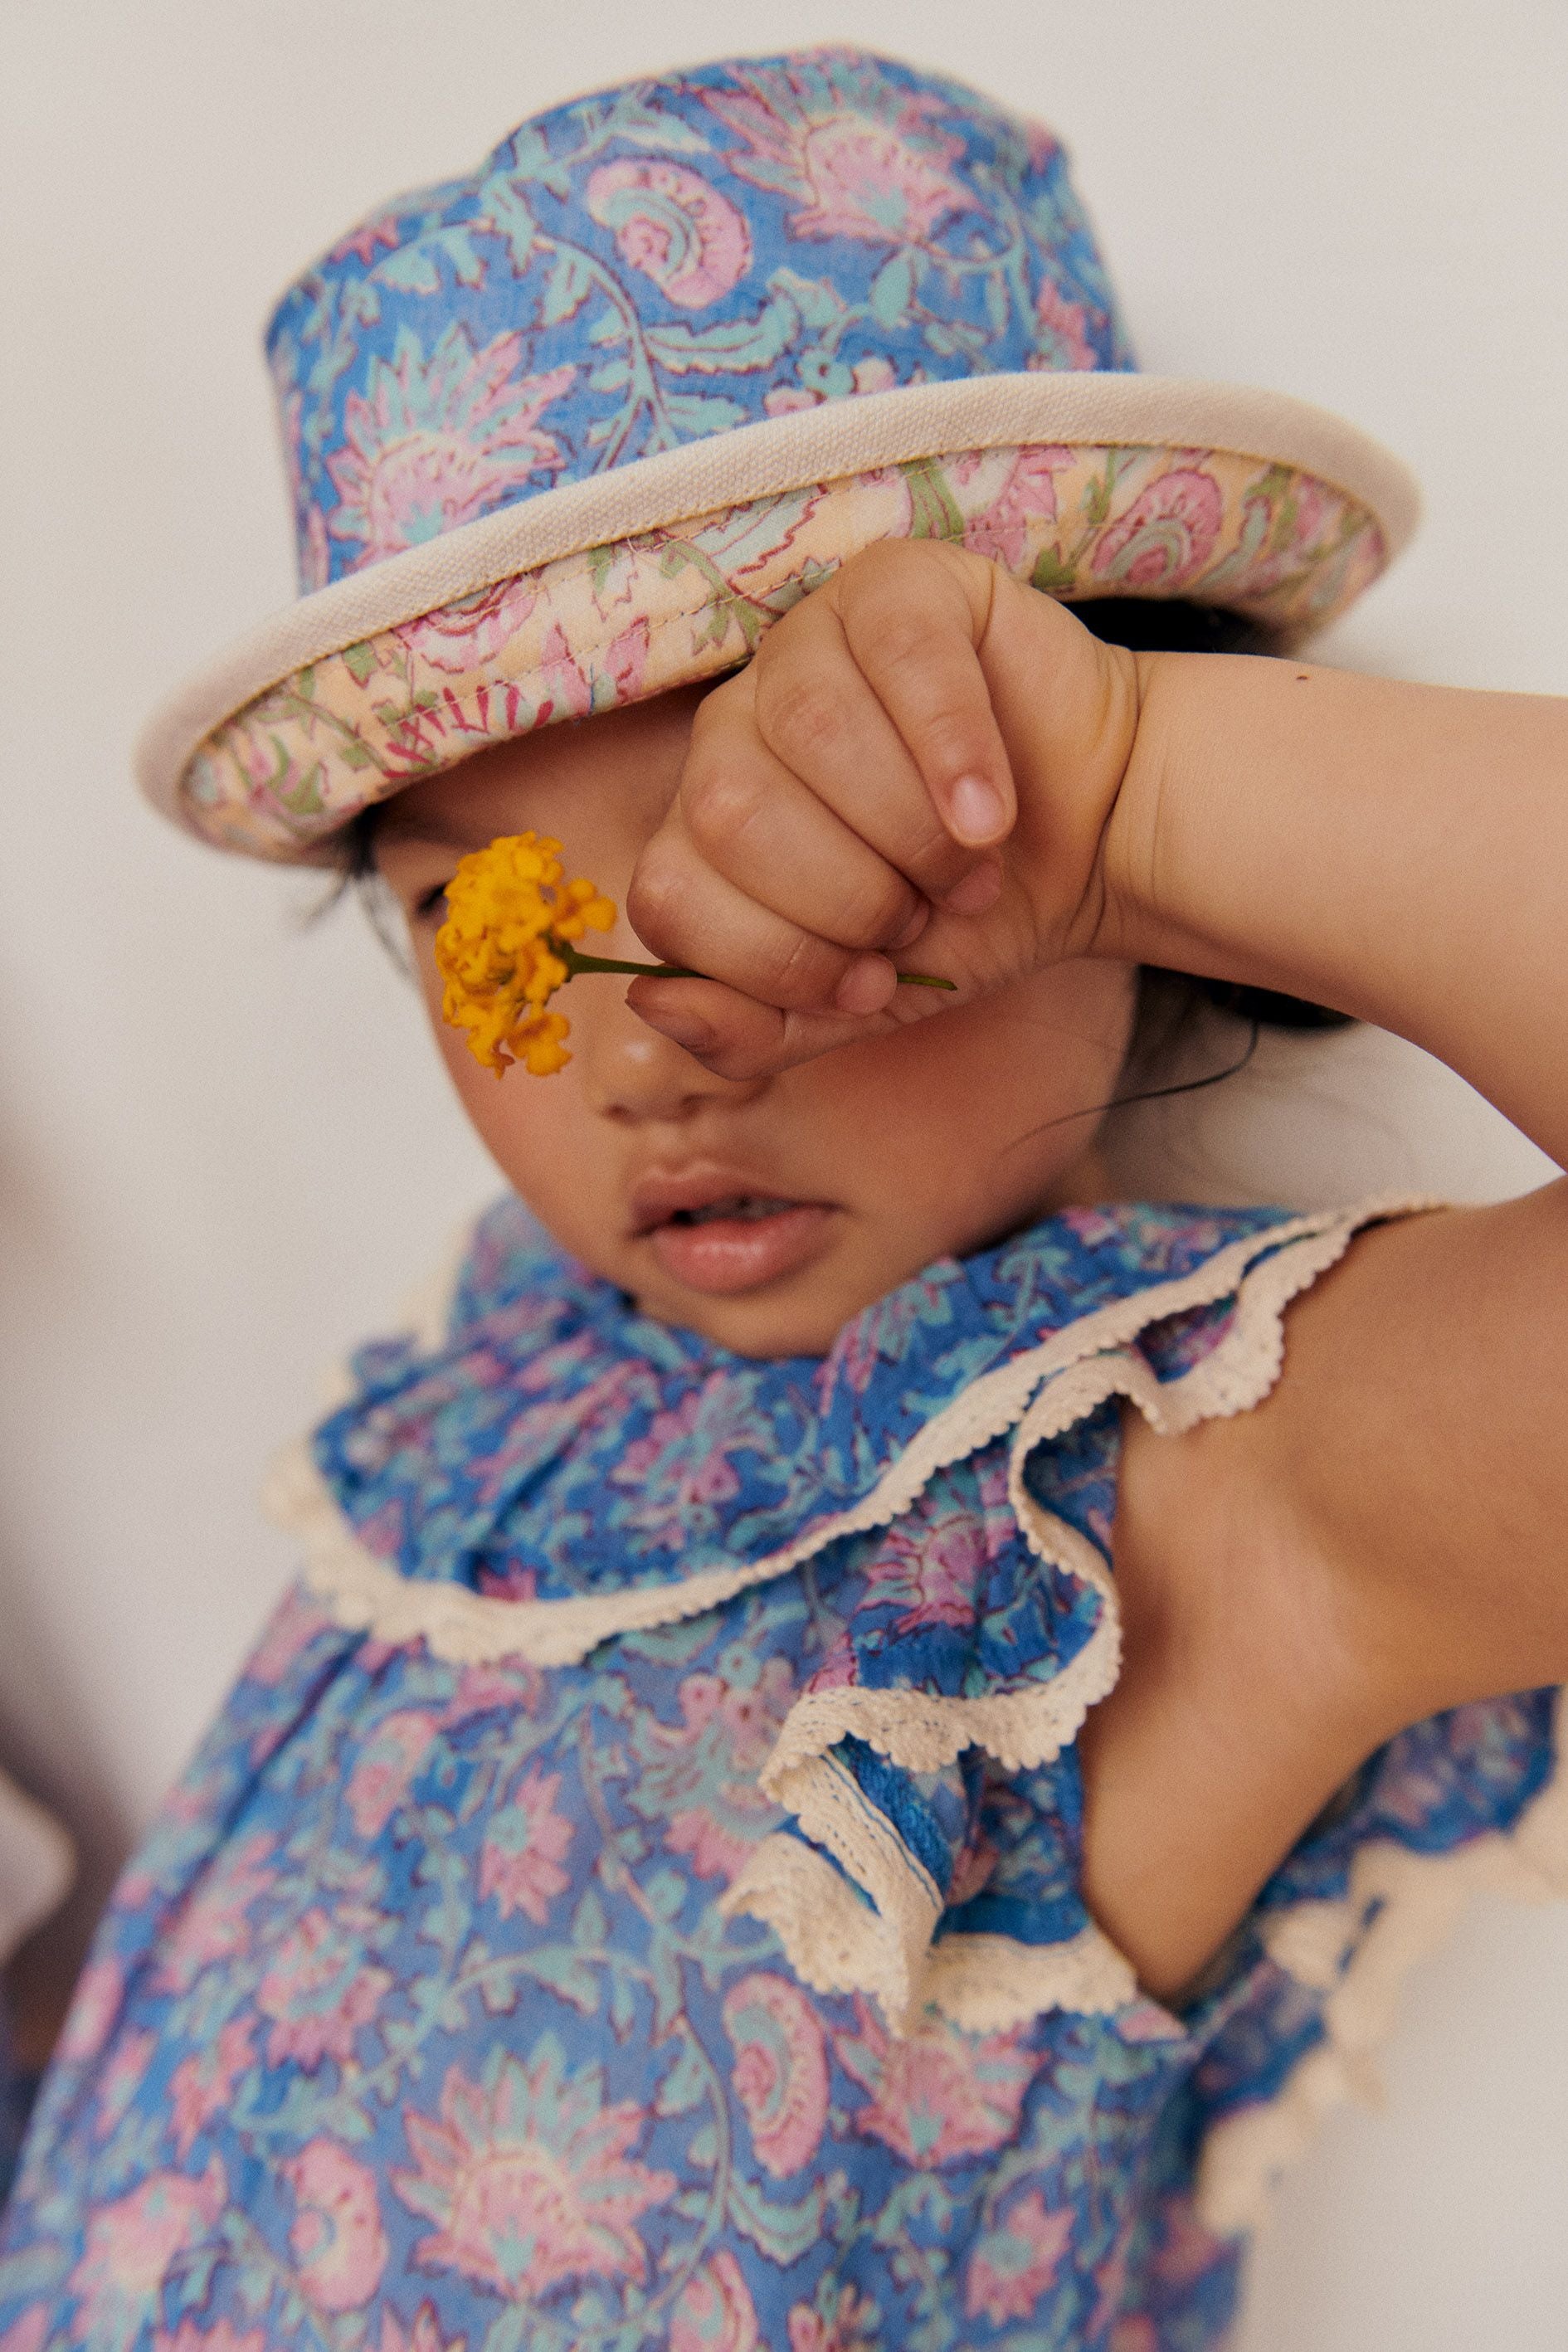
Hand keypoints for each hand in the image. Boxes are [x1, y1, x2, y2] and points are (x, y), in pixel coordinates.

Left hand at [624, 539, 1144, 1077]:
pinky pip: (897, 655)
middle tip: (924, 915)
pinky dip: (954, 750)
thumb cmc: (968, 913)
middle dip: (845, 898)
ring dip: (905, 830)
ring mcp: (806, 643)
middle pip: (727, 810)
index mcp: (703, 825)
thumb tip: (650, 1001)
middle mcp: (733, 725)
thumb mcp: (862, 1003)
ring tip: (970, 867)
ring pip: (806, 727)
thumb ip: (754, 1028)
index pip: (667, 893)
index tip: (871, 982)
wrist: (1094, 839)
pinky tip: (992, 812)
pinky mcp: (897, 584)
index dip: (772, 957)